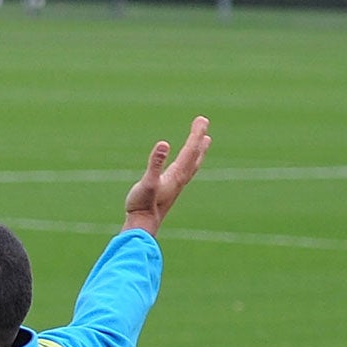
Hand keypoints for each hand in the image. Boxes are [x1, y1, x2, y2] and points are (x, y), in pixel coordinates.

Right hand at [122, 115, 209, 235]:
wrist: (142, 227)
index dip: (196, 134)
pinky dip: (189, 163)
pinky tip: (184, 165)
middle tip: (204, 122)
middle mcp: (180, 179)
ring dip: (198, 152)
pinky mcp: (170, 191)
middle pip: (194, 155)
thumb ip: (155, 163)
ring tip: (204, 141)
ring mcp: (176, 186)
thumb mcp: (147, 182)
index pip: (190, 150)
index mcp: (176, 175)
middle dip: (199, 139)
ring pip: (192, 165)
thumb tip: (163, 144)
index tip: (202, 119)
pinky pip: (184, 173)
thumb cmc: (142, 205)